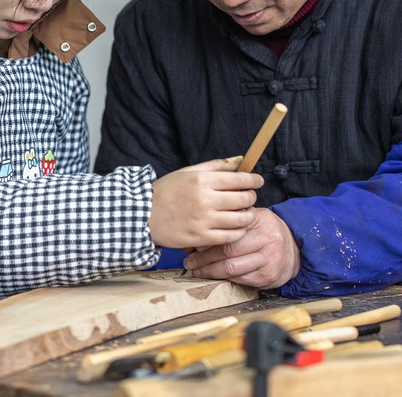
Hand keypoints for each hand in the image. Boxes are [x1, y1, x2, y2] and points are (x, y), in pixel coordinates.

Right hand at [149, 159, 263, 247]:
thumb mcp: (187, 172)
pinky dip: (239, 232)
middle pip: (243, 199)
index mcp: (202, 181)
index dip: (254, 180)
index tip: (258, 181)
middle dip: (251, 197)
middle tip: (250, 197)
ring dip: (249, 216)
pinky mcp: (201, 238)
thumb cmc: (166, 191)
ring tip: (246, 213)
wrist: (143, 215)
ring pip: (240, 220)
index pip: (239, 180)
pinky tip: (237, 227)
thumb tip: (236, 161)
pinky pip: (230, 236)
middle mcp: (205, 200)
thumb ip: (213, 166)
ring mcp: (204, 221)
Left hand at [182, 208, 299, 288]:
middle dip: (203, 258)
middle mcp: (266, 239)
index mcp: (260, 220)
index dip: (207, 239)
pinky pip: (240, 279)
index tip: (193, 245)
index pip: (228, 229)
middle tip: (189, 262)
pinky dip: (223, 279)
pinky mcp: (268, 276)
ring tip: (196, 271)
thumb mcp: (255, 218)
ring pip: (231, 268)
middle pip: (227, 250)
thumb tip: (201, 229)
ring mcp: (268, 259)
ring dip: (209, 272)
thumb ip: (234, 220)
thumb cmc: (267, 233)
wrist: (295, 251)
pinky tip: (213, 277)